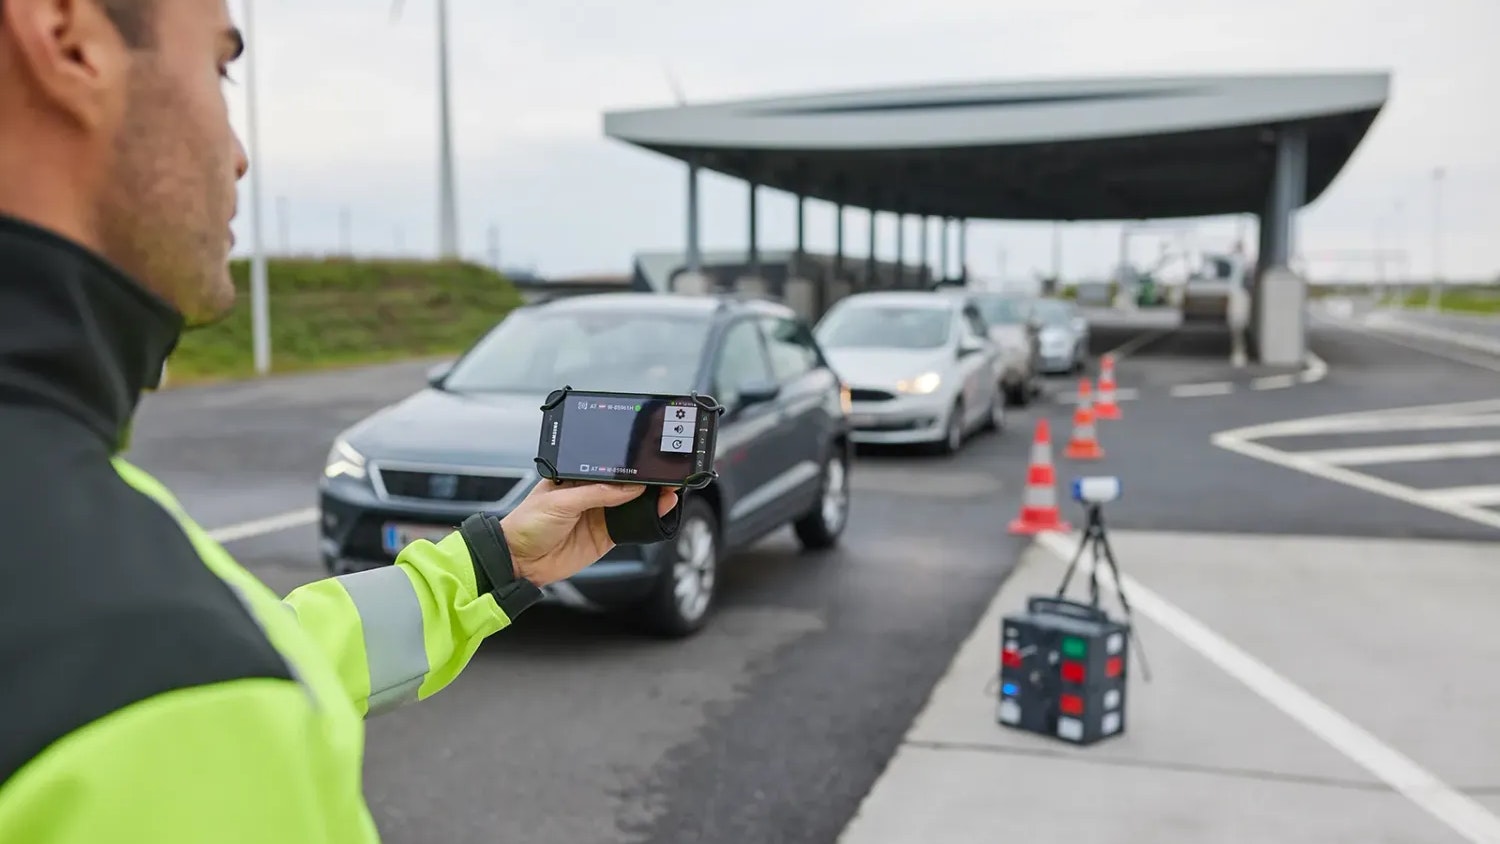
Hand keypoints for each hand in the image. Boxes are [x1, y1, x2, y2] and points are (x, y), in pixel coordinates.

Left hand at [499, 481, 678, 586]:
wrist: (519, 562)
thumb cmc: (527, 524)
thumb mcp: (561, 501)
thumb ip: (596, 493)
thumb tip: (629, 488)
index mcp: (577, 477)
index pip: (608, 468)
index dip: (627, 466)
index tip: (647, 463)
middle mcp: (590, 494)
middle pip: (625, 485)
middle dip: (645, 481)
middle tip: (664, 477)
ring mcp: (599, 515)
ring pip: (632, 505)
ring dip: (650, 500)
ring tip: (668, 492)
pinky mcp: (605, 536)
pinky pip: (631, 527)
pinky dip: (646, 520)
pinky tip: (658, 512)